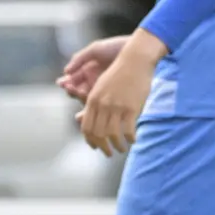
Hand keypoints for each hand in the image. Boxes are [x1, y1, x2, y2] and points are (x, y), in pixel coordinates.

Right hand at [57, 35, 129, 101]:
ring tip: (80, 93)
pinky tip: (93, 103)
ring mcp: (104, 92)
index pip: (74, 82)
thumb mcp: (96, 49)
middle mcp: (94, 83)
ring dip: (83, 99)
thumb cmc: (117, 47)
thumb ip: (79, 58)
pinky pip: (103, 105)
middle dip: (73, 92)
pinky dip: (96, 106)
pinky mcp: (114, 98)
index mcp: (88, 72)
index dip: (68, 84)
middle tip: (71, 88)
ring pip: (89, 101)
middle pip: (79, 93)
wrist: (138, 50)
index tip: (65, 83)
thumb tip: (66, 72)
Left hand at [77, 32, 165, 155]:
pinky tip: (133, 140)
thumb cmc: (119, 72)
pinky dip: (130, 139)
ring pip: (112, 135)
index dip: (91, 140)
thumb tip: (79, 119)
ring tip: (122, 149)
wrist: (135, 60)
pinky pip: (128, 131)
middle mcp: (102, 104)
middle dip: (103, 147)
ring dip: (117, 146)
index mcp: (93, 99)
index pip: (87, 127)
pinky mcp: (131, 108)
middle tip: (109, 153)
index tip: (96, 147)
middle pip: (98, 134)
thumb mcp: (100, 86)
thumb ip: (92, 104)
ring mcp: (116, 106)